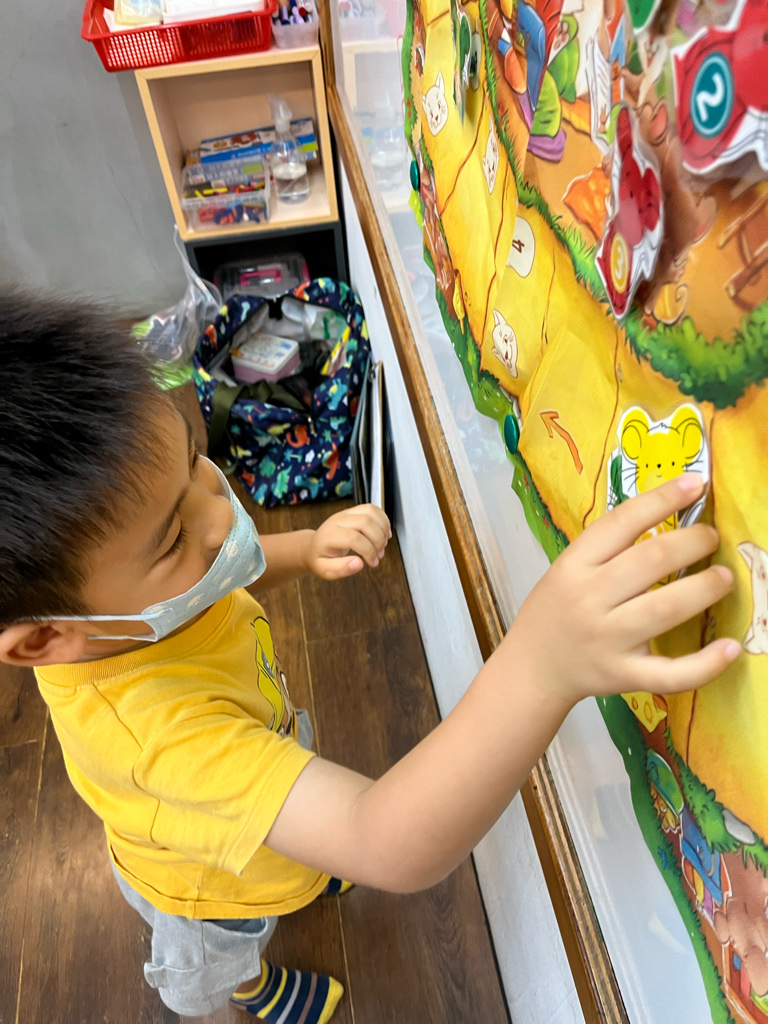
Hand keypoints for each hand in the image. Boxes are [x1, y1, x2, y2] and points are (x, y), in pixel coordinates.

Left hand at [304, 505, 391, 580]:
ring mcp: (346, 513)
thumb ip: (341, 569)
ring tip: (383, 545)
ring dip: (383, 528)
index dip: (368, 551)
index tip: (372, 562)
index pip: (354, 538)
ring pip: (371, 511)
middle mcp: (337, 520)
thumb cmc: (320, 559)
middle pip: (365, 522)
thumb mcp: (325, 570)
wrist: (313, 546)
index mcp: (329, 535)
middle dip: (378, 540)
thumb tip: (359, 564)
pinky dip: (383, 520)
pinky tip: (384, 534)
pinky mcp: (353, 511)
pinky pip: (372, 509)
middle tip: (379, 555)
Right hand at [509, 474, 740, 704]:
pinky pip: (672, 673)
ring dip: (705, 588)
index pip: (622, 522)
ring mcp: (608, 640)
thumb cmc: (555, 612)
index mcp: (573, 565)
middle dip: (693, 542)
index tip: (696, 484)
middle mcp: (589, 599)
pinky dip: (706, 663)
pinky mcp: (625, 675)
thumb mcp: (567, 569)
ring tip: (723, 577)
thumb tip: (670, 516)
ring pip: (667, 608)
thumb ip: (608, 549)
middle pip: (651, 560)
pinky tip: (730, 647)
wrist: (533, 667)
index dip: (663, 498)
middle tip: (710, 538)